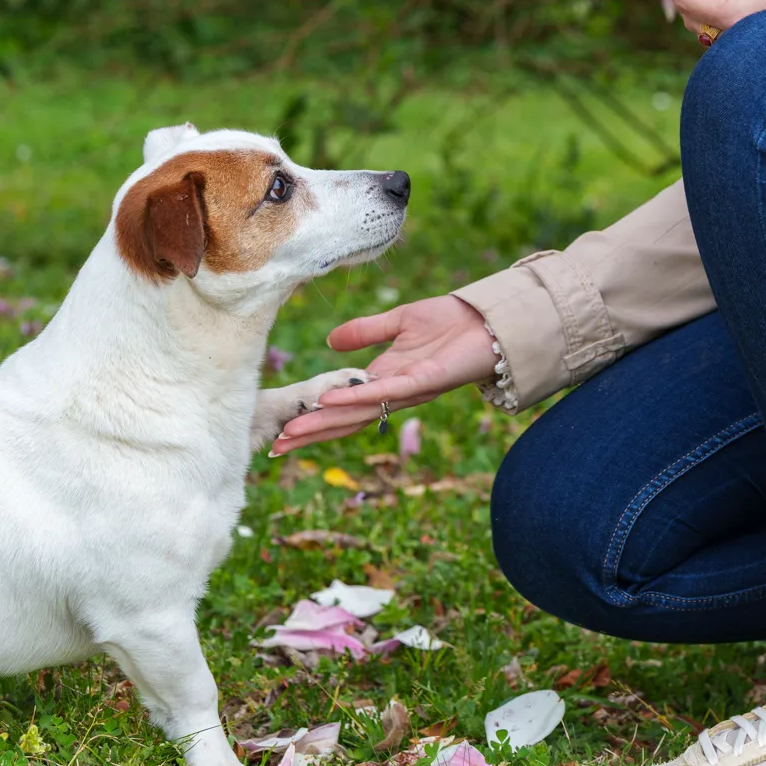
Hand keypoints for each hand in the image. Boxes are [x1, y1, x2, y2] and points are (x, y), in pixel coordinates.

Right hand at [269, 293, 497, 453]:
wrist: (489, 318)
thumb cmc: (451, 322)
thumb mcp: (399, 321)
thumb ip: (365, 332)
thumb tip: (330, 342)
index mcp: (385, 379)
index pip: (344, 406)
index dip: (315, 418)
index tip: (283, 431)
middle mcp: (393, 392)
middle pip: (346, 418)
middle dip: (312, 432)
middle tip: (276, 447)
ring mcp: (407, 390)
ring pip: (359, 412)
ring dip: (325, 421)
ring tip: (293, 431)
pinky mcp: (423, 381)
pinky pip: (383, 392)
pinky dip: (355, 396)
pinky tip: (328, 399)